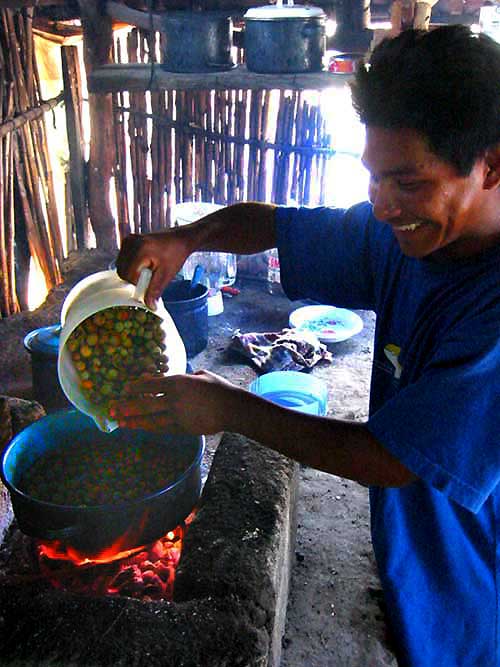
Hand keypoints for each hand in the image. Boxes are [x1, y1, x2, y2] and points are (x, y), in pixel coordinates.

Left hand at [109, 370, 239, 434]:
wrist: (232, 408)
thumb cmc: (217, 388)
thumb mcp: (199, 375)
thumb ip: (180, 377)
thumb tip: (164, 379)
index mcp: (178, 382)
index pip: (150, 385)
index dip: (135, 387)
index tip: (125, 389)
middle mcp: (174, 399)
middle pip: (145, 404)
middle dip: (127, 407)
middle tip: (112, 409)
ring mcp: (178, 416)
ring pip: (151, 420)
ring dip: (134, 421)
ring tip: (120, 422)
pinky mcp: (182, 428)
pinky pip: (162, 428)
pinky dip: (150, 427)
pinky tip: (141, 427)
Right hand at [115, 228, 191, 308]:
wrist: (180, 240)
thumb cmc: (175, 255)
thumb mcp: (166, 275)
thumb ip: (155, 290)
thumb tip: (150, 306)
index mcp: (140, 250)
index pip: (128, 276)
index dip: (137, 283)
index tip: (150, 281)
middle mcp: (131, 242)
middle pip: (121, 270)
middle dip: (133, 278)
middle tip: (149, 275)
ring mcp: (129, 240)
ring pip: (120, 265)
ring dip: (131, 272)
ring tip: (148, 268)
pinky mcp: (129, 240)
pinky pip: (123, 259)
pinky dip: (131, 265)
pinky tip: (144, 263)